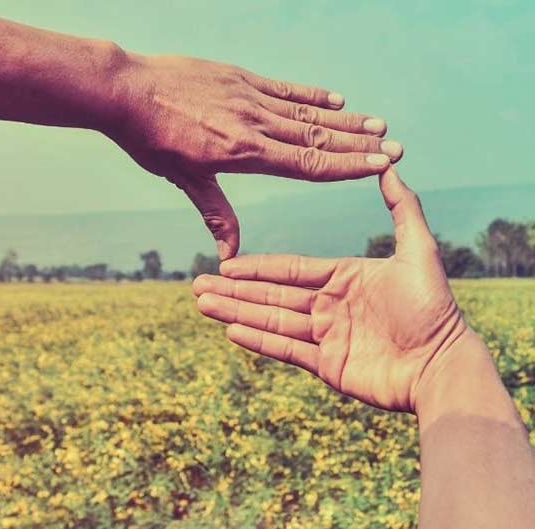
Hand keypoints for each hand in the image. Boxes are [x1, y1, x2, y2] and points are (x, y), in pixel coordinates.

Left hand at [107, 54, 402, 258]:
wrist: (125, 92)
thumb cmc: (151, 140)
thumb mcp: (184, 180)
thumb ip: (216, 214)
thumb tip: (229, 256)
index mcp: (243, 154)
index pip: (307, 163)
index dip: (346, 166)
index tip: (380, 166)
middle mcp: (254, 124)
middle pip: (317, 137)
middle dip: (358, 145)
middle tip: (395, 147)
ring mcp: (248, 97)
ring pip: (306, 112)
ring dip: (344, 121)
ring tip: (377, 124)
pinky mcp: (239, 77)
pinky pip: (284, 88)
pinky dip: (311, 95)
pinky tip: (336, 100)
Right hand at [192, 167, 466, 411]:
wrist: (442, 365)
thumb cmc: (433, 308)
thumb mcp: (418, 252)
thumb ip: (403, 209)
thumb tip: (390, 166)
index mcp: (343, 278)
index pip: (290, 270)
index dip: (258, 267)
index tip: (226, 263)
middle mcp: (329, 305)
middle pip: (272, 295)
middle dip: (234, 290)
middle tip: (197, 284)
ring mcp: (326, 336)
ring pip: (271, 320)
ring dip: (236, 311)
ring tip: (202, 304)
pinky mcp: (326, 365)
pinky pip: (286, 349)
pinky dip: (258, 340)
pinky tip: (231, 329)